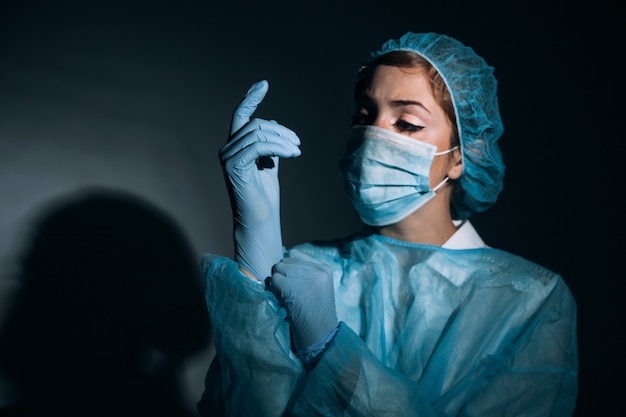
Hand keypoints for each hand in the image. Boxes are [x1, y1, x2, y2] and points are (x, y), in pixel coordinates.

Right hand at [220, 80, 300, 280]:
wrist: (261, 220)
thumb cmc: (265, 196)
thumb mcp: (270, 163)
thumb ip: (269, 144)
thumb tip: (273, 125)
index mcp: (235, 146)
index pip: (241, 116)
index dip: (251, 98)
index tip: (263, 84)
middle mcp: (227, 149)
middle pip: (256, 124)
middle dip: (281, 130)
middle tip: (298, 144)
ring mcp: (228, 158)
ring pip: (258, 133)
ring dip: (283, 139)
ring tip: (297, 150)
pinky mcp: (233, 167)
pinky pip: (258, 146)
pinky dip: (278, 146)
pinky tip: (292, 154)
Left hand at [268, 249, 337, 351]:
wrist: (322, 337)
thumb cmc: (316, 313)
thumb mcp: (318, 287)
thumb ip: (304, 271)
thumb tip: (279, 261)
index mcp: (324, 268)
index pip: (295, 254)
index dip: (288, 267)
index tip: (291, 281)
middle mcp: (318, 271)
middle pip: (285, 261)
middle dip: (282, 274)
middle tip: (287, 291)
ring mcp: (308, 280)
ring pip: (278, 269)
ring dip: (277, 282)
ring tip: (286, 296)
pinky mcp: (296, 291)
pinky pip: (274, 281)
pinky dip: (274, 290)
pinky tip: (283, 301)